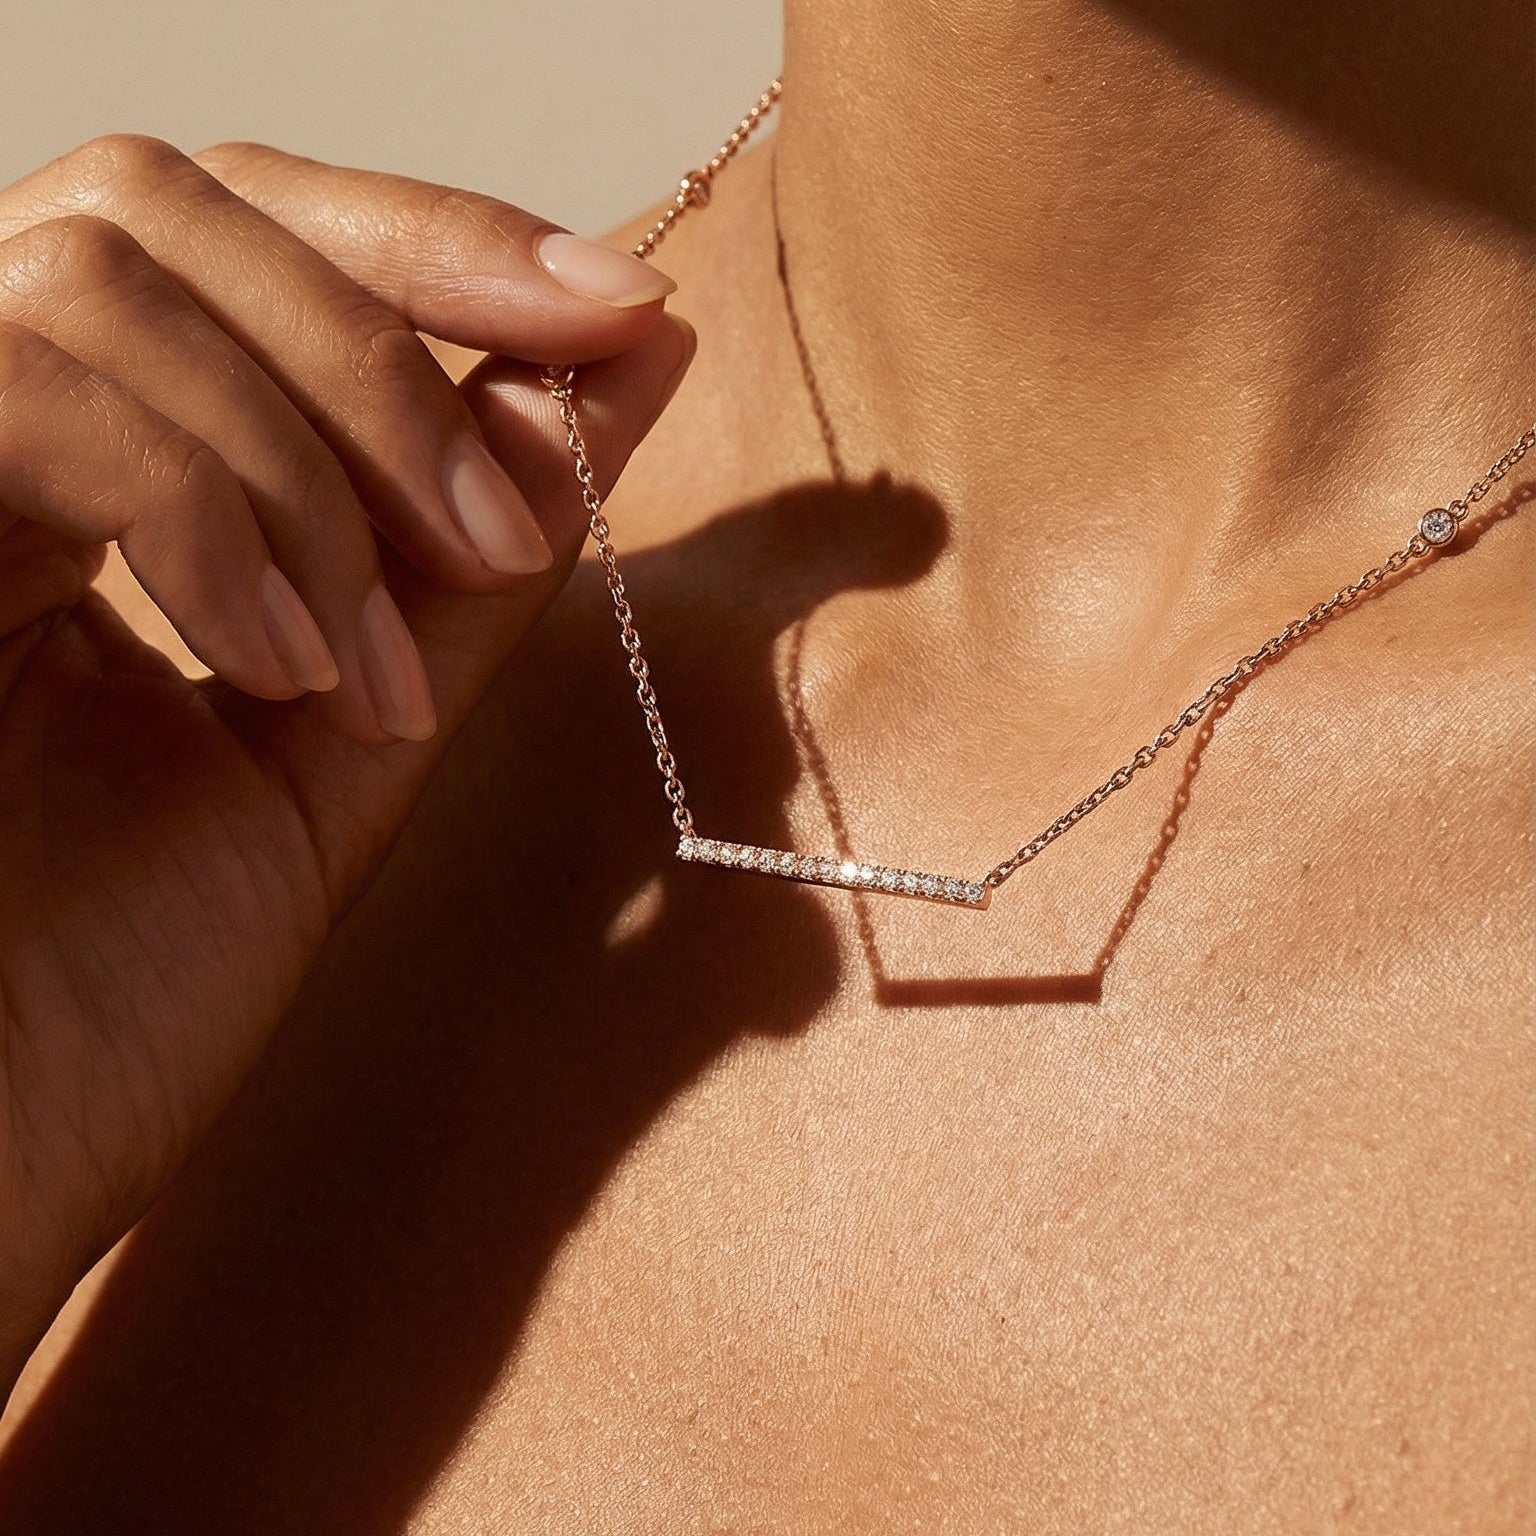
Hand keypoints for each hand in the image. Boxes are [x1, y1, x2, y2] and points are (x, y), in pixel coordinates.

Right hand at [0, 135, 692, 1385]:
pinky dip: (199, 508)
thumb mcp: (349, 739)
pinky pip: (27, 393)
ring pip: (106, 274)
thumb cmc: (118, 995)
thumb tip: (612, 381)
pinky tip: (279, 664)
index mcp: (76, 468)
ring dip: (310, 466)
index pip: (243, 234)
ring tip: (371, 672)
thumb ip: (466, 561)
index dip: (441, 239)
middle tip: (508, 526)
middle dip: (392, 342)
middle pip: (172, 202)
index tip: (625, 307)